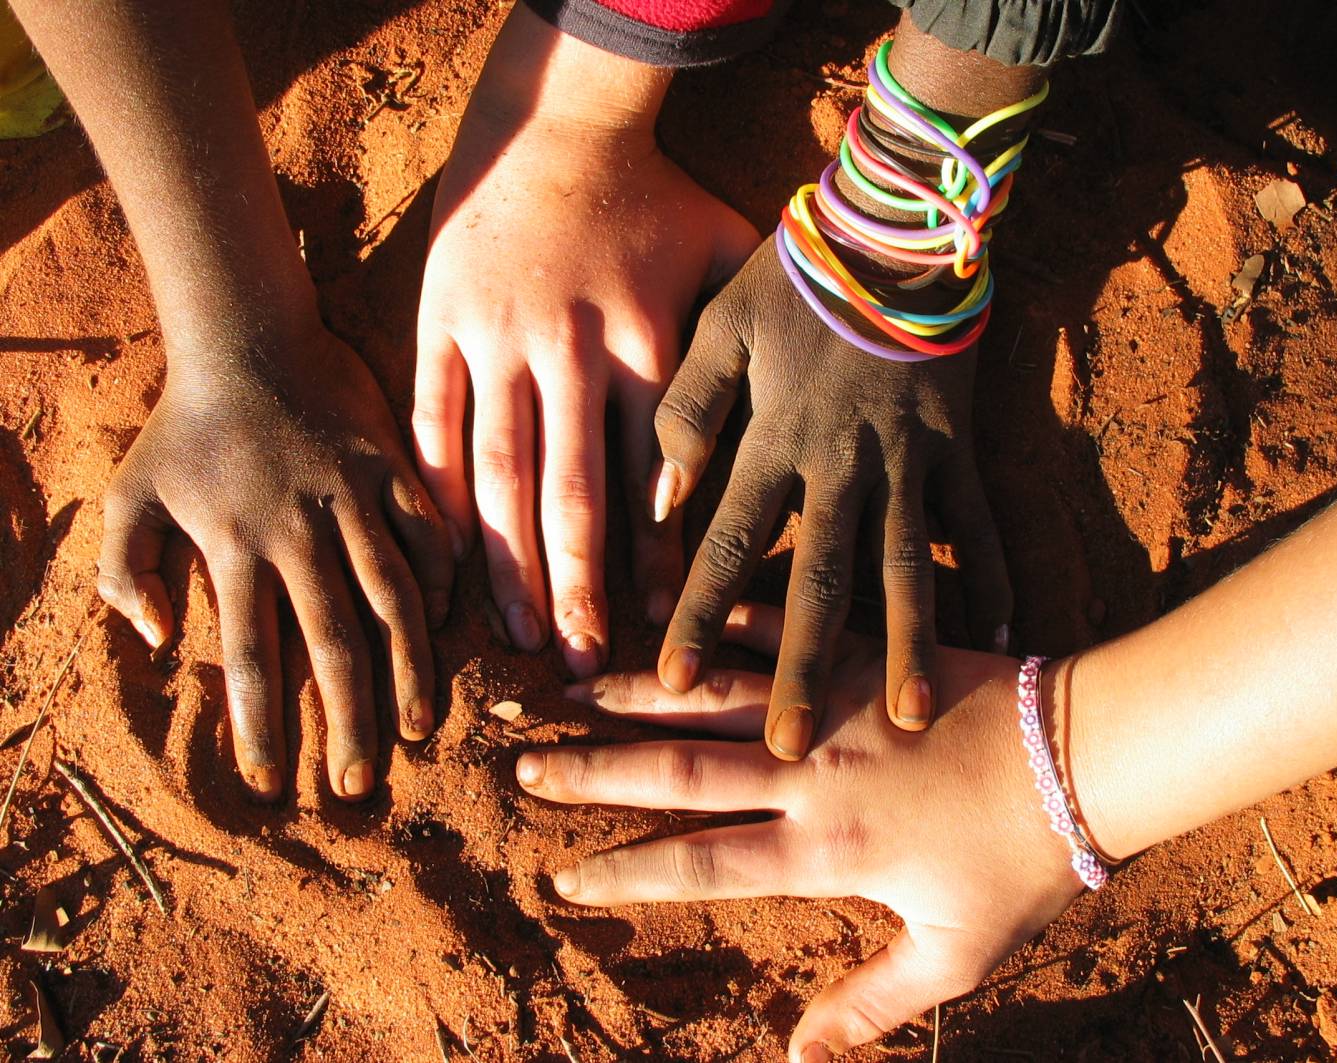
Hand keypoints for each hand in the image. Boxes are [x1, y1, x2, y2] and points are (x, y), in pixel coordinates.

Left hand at [97, 325, 452, 800]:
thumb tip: (161, 644)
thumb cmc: (185, 425)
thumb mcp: (129, 493)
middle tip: (358, 785)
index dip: (261, 726)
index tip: (272, 784)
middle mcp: (300, 532)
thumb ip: (127, 571)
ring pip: (392, 600)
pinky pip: (430, 535)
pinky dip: (443, 584)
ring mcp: (354, 500)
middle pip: (332, 644)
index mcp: (234, 545)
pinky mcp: (393, 469)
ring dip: (408, 670)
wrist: (248, 335)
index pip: (251, 657)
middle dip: (347, 722)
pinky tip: (449, 629)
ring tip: (417, 728)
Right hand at [412, 4, 758, 676]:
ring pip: (496, 471)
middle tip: (581, 662)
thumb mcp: (725, 254)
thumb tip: (785, 427)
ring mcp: (496, 341)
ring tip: (517, 634)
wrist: (558, 121)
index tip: (656, 621)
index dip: (653, 554)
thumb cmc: (652, 200)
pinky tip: (444, 557)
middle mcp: (569, 352)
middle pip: (571, 491)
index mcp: (645, 344)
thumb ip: (747, 342)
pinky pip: (433, 424)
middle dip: (577, 586)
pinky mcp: (439, 326)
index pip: (650, 472)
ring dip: (505, 561)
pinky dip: (435, 494)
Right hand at [516, 603, 1078, 1060]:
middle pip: (675, 771)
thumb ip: (870, 1005)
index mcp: (823, 850)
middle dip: (591, 774)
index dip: (621, 873)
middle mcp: (806, 774)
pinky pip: (775, 628)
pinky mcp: (857, 653)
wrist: (1086, 755)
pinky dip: (719, 619)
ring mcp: (826, 705)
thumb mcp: (954, 957)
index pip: (696, 864)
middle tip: (523, 768)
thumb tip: (797, 1059)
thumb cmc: (1023, 864)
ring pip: (706, 695)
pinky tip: (674, 612)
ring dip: (631, 692)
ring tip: (567, 687)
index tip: (560, 881)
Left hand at [651, 240, 1012, 759]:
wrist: (895, 224)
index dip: (697, 614)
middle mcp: (841, 466)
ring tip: (903, 719)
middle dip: (801, 667)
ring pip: (904, 570)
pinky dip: (989, 581)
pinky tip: (998, 639)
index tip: (673, 684)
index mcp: (774, 439)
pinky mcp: (961, 449)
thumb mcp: (720, 325)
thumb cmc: (797, 276)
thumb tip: (664, 493)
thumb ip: (688, 408)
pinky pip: (979, 526)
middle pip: (817, 581)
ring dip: (902, 647)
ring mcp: (910, 462)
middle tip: (792, 747)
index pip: (726, 542)